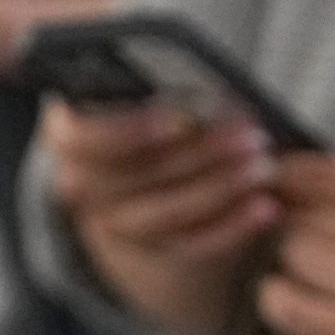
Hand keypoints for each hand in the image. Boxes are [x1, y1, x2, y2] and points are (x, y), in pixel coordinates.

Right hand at [40, 97, 278, 334]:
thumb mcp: (147, 87)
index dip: (128, 132)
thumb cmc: (152, 107)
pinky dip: (231, 227)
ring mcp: (112, 221)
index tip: (177, 120)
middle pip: (133, 179)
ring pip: (162, 216)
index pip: (82, 139)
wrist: (148, 157)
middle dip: (198, 156)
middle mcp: (81, 183)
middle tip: (248, 136)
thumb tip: (209, 97)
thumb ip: (165, 87)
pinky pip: (187, 245)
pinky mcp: (149, 247)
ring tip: (262, 167)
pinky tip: (265, 206)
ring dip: (219, 190)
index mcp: (69, 133)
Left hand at [253, 155, 334, 334]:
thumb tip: (310, 186)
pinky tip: (309, 306)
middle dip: (297, 227)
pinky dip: (285, 303)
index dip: (288, 179)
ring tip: (325, 280)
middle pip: (298, 213)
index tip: (279, 188)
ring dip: (295, 267)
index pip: (322, 171)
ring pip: (290, 255)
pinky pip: (287, 306)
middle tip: (319, 248)